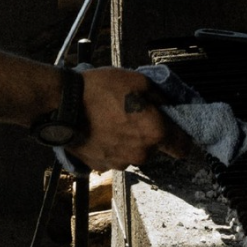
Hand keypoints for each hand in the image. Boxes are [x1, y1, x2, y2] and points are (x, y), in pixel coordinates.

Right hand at [70, 67, 191, 170]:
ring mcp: (120, 163)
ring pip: (135, 153)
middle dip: (150, 134)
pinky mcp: (102, 166)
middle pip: (156, 148)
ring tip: (113, 120)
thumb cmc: (101, 90)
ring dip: (130, 140)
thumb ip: (159, 96)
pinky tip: (101, 130)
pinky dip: (113, 146)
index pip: (183, 148)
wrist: (63, 106)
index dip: (181, 137)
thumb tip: (168, 105)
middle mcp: (141, 154)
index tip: (174, 128)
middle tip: (134, 115)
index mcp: (154, 133)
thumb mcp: (138, 80)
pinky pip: (116, 156)